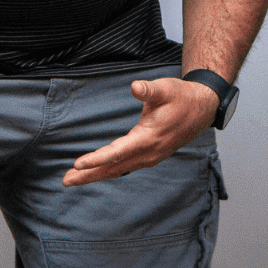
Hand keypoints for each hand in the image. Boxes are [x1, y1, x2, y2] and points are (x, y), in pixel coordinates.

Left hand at [64, 77, 219, 186]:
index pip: (118, 152)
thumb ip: (149, 90)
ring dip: (96, 175)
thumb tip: (135, 87)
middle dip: (89, 175)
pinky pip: (125, 167)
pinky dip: (108, 171)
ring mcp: (149, 157)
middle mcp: (148, 153)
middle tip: (66, 181)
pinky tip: (96, 172)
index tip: (78, 164)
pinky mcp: (149, 156)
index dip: (97, 159)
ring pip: (118, 170)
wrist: (201, 109)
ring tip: (72, 179)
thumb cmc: (181, 97)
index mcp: (149, 138)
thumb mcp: (166, 88)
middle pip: (114, 167)